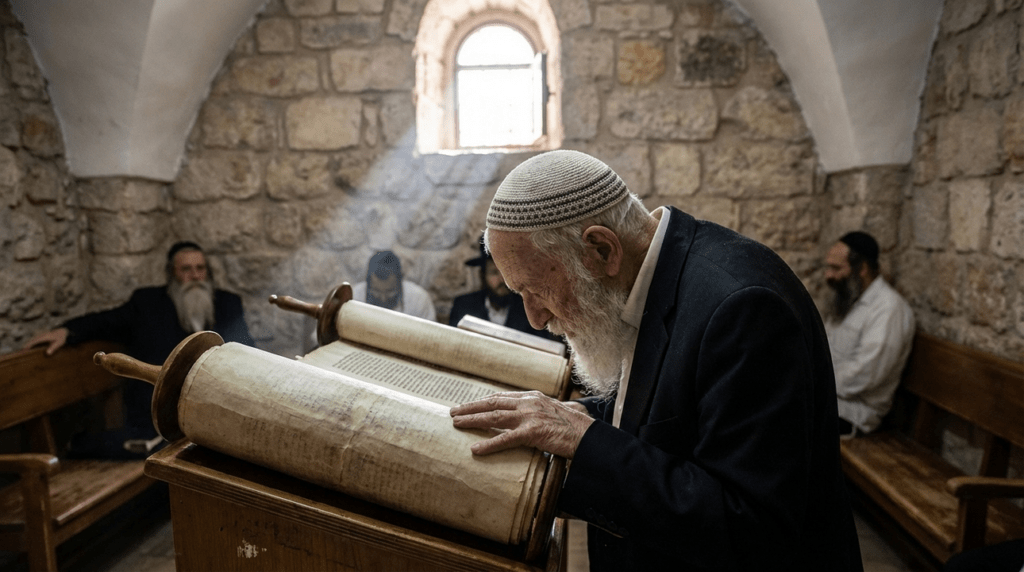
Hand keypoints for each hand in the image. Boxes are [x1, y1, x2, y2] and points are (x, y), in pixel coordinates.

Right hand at [22, 328, 68, 354]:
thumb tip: (47, 353)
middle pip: (31, 340)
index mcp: (44, 337)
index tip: (23, 349)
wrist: (64, 331)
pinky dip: (31, 343)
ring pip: (33, 340)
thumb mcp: (59, 343)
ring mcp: (41, 335)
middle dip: (26, 345)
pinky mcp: (42, 336)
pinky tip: (30, 347)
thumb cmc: (61, 337)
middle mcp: (41, 335)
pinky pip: (35, 339)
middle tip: (21, 351)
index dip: (28, 345)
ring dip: (28, 344)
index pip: (34, 341)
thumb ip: (53, 348)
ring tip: (23, 350)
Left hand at [450, 391, 593, 458]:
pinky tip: (476, 448)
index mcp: (533, 397)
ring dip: (473, 419)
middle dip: (471, 407)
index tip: (470, 405)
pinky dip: (489, 444)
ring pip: (494, 417)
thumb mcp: (553, 413)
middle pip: (493, 403)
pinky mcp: (533, 432)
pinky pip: (506, 439)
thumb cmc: (574, 428)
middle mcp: (529, 403)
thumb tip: (527, 422)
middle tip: (454, 412)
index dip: (484, 402)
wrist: (589, 434)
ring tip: (457, 424)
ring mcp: (530, 416)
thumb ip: (538, 414)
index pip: (502, 397)